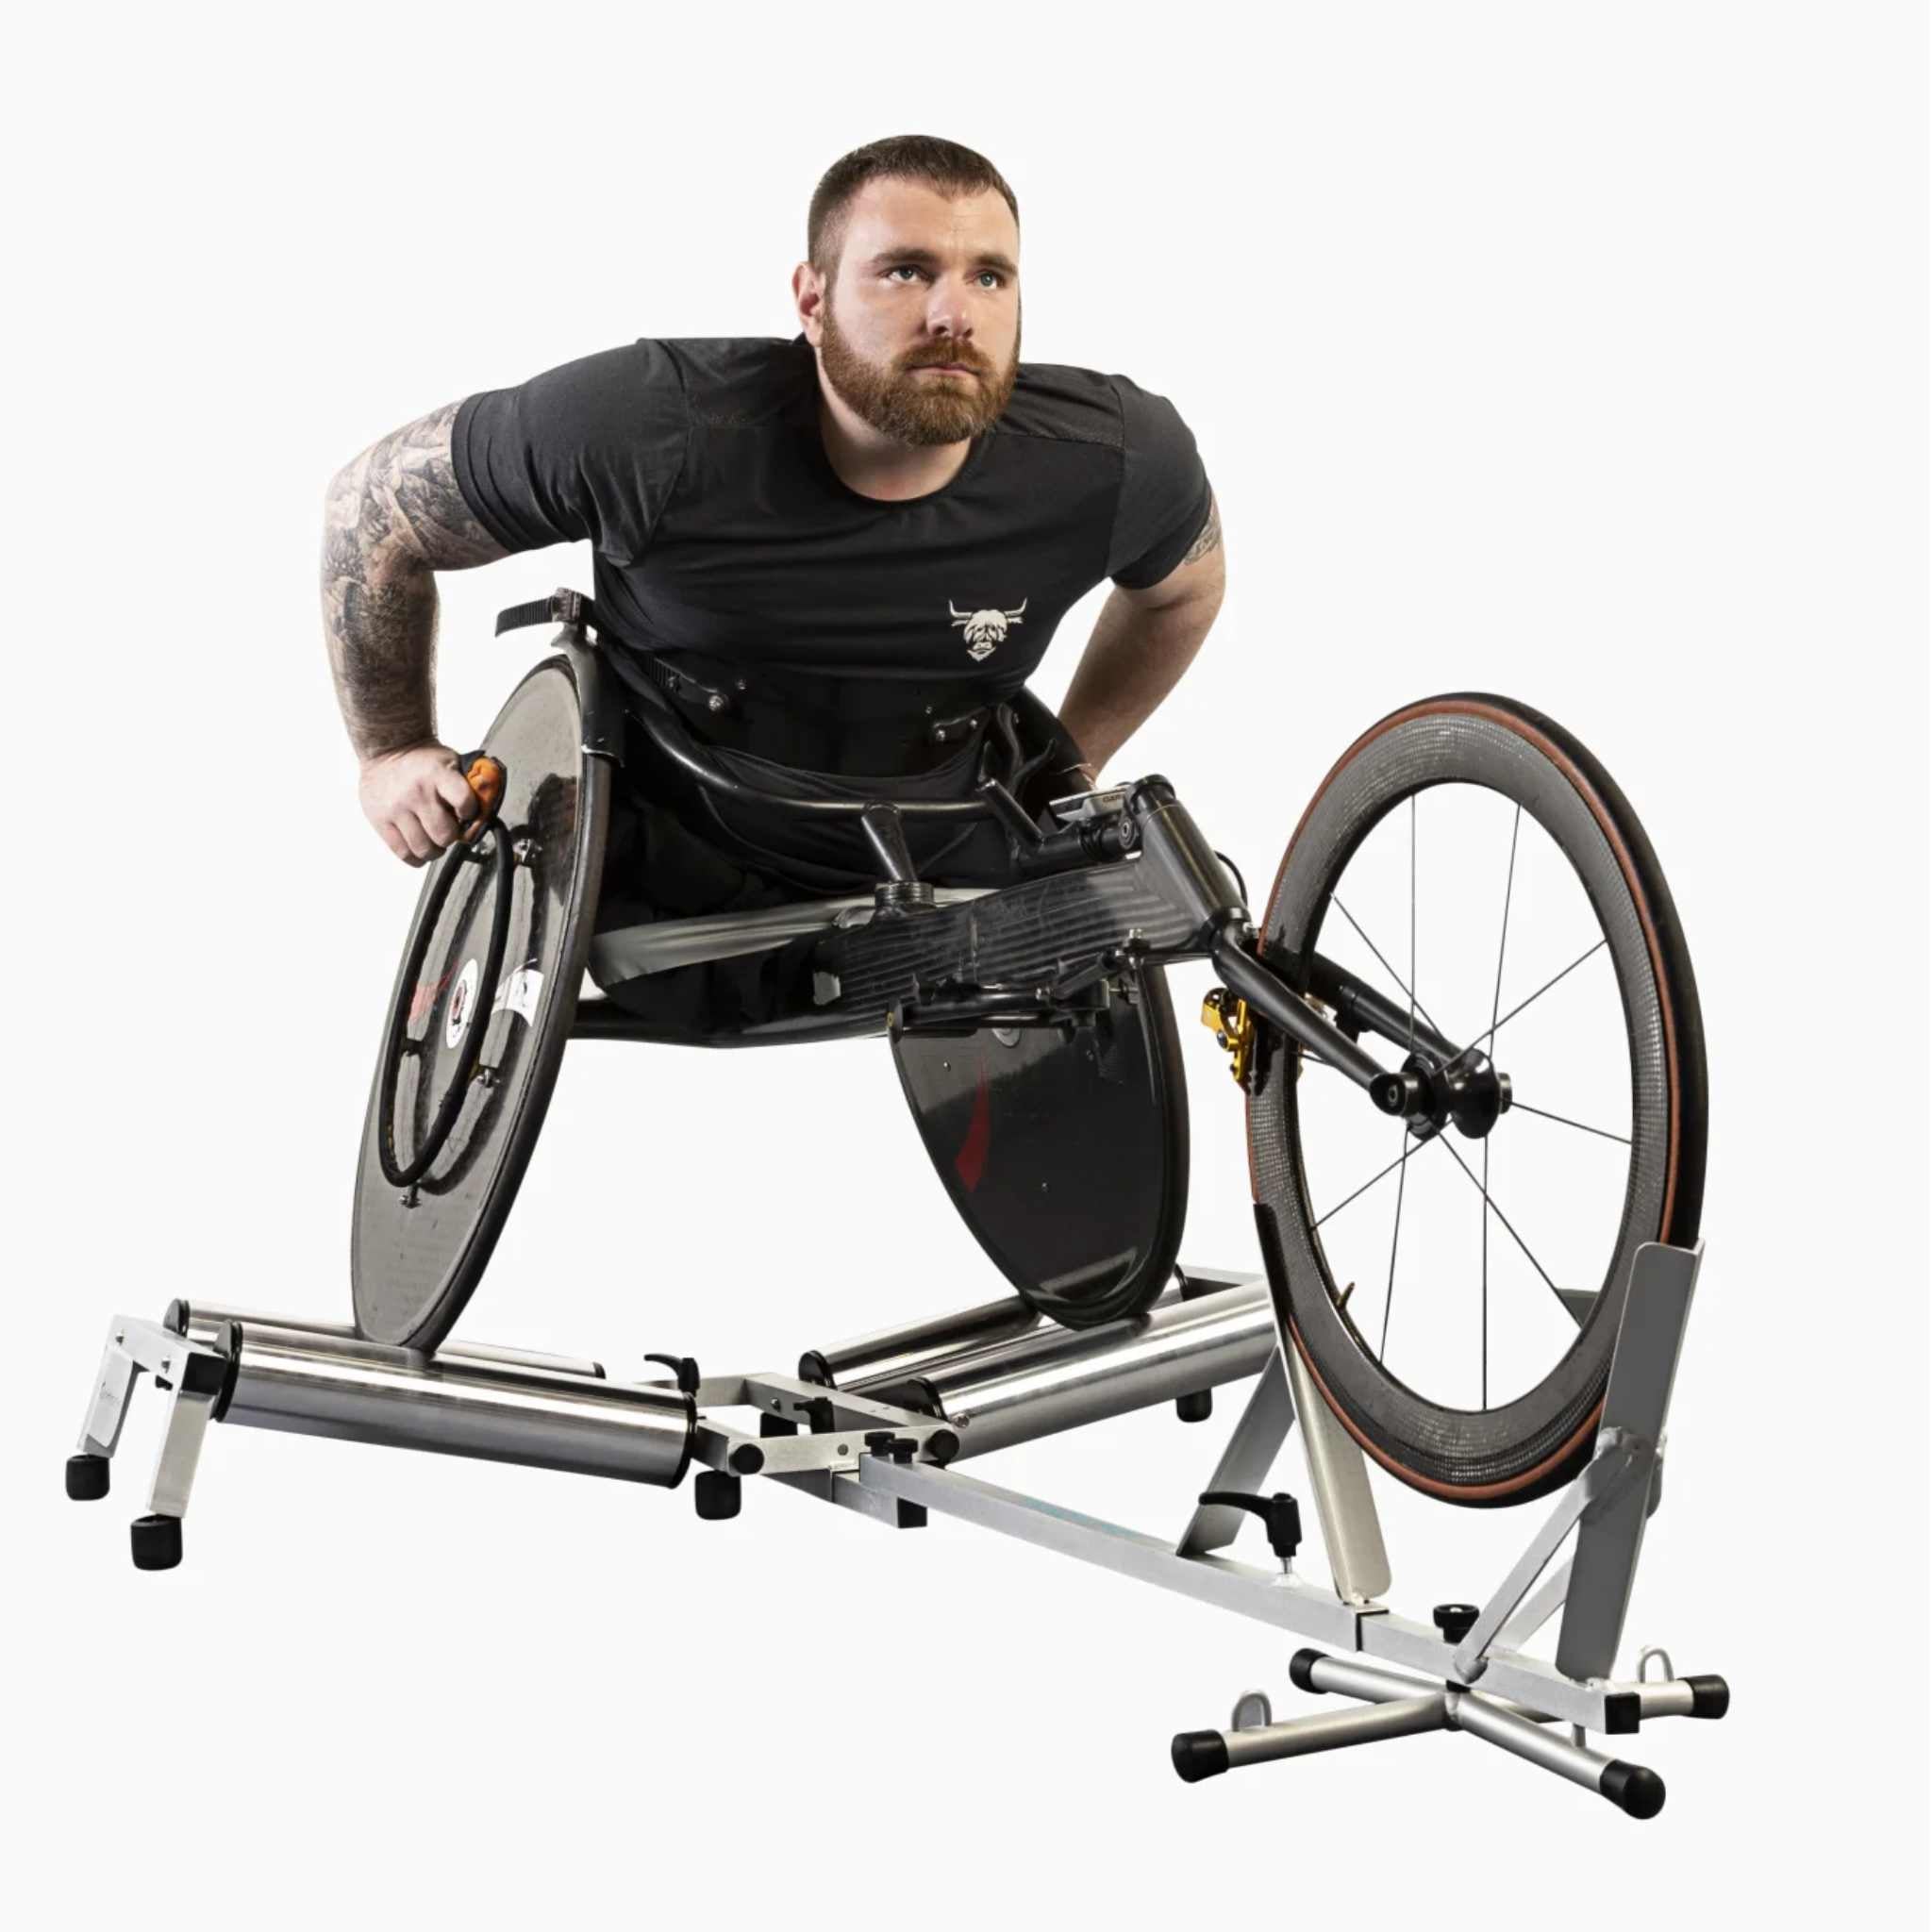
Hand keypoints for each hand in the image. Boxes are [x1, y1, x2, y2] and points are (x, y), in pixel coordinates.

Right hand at [358, 741, 478, 863]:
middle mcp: (417, 793)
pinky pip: (403, 853)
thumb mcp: (450, 761)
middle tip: (449, 830)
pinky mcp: (380, 820)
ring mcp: (397, 808)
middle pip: (444, 834)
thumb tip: (484, 812)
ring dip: (435, 850)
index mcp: (438, 775)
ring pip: (424, 848)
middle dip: (451, 836)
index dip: (471, 813)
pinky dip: (417, 857)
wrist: (387, 750)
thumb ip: (467, 785)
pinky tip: (420, 848)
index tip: (467, 813)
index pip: (464, 802)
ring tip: (435, 841)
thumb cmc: (423, 761)